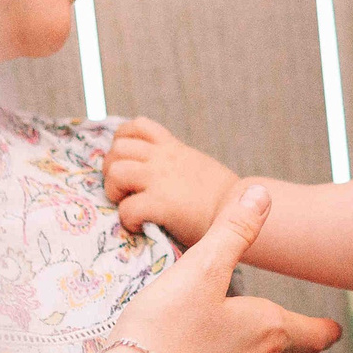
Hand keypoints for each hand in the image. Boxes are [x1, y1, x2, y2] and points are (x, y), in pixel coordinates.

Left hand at [105, 117, 238, 247]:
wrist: (240, 212)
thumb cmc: (222, 198)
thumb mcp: (197, 166)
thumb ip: (174, 163)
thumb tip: (155, 170)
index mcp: (172, 148)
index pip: (137, 127)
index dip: (122, 142)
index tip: (126, 161)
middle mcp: (163, 158)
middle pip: (118, 149)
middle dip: (112, 170)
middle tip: (123, 190)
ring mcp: (160, 179)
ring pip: (116, 172)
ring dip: (114, 191)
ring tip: (128, 204)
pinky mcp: (160, 204)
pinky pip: (127, 208)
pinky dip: (127, 219)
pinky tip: (139, 226)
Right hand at [108, 183, 338, 352]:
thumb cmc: (165, 327)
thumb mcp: (200, 268)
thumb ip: (234, 230)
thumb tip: (262, 194)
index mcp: (269, 332)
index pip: (315, 335)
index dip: (325, 330)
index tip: (334, 329)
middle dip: (280, 340)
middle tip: (266, 325)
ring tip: (223, 344)